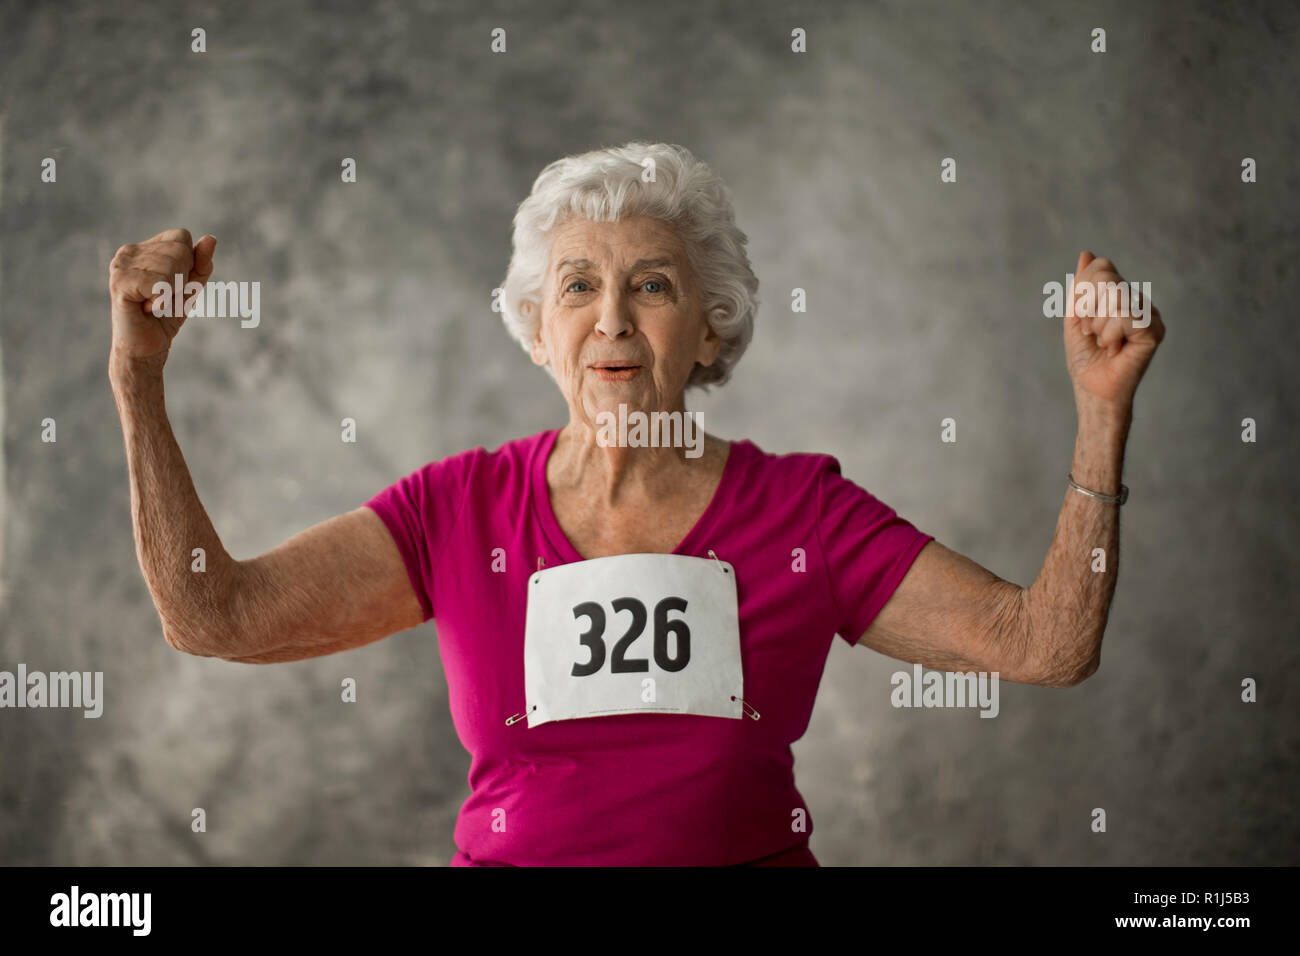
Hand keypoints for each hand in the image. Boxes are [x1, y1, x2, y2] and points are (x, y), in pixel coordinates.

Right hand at [108, 228, 216, 362]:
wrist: (146, 348)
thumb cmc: (167, 316)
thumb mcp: (192, 286)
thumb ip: (202, 262)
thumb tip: (211, 238)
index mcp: (144, 247)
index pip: (181, 237)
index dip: (189, 263)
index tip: (174, 285)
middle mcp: (128, 251)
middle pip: (179, 250)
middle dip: (182, 279)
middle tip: (163, 298)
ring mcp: (120, 265)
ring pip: (172, 265)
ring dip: (171, 292)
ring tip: (154, 303)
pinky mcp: (119, 282)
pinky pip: (160, 282)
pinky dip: (162, 300)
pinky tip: (148, 308)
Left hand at [1064, 251, 1165, 418]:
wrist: (1091, 388)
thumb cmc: (1085, 356)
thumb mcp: (1075, 316)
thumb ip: (1081, 286)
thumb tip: (1086, 253)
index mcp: (1121, 295)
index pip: (1101, 267)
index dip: (1082, 293)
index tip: (1082, 320)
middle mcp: (1138, 300)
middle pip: (1107, 279)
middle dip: (1088, 309)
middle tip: (1092, 333)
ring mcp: (1149, 314)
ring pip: (1115, 296)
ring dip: (1098, 324)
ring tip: (1104, 342)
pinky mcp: (1155, 330)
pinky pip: (1126, 316)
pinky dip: (1110, 334)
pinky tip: (1115, 348)